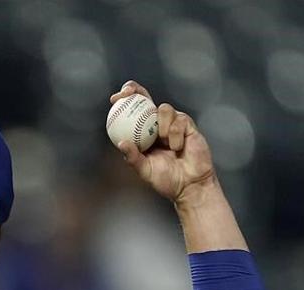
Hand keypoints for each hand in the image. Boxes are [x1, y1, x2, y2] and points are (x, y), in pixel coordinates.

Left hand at [109, 81, 215, 203]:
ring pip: (164, 108)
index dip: (124, 100)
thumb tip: (121, 144)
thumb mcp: (145, 170)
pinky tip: (177, 147)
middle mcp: (157, 124)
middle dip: (135, 90)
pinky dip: (176, 135)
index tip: (114, 99)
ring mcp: (173, 123)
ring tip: (164, 142)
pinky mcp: (188, 125)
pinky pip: (179, 121)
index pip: (132, 111)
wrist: (189, 185)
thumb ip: (133, 158)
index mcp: (143, 132)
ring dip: (162, 124)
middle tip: (127, 94)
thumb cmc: (166, 180)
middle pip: (146, 98)